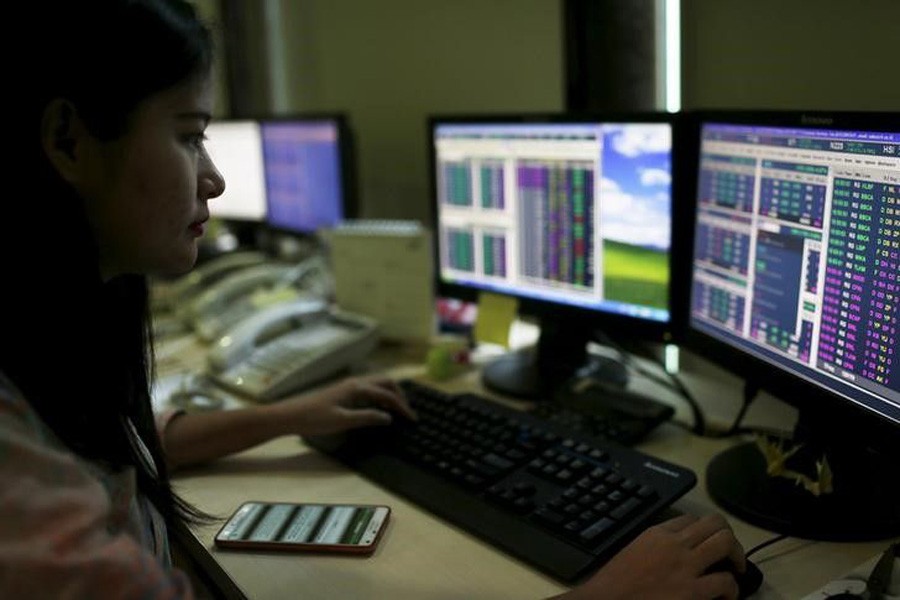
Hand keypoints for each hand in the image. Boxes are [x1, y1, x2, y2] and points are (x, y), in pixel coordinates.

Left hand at [267, 375, 415, 436]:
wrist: (290, 415)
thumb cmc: (314, 419)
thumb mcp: (343, 421)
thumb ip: (367, 417)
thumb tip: (389, 417)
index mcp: (357, 388)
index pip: (387, 394)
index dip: (402, 407)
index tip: (413, 419)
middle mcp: (355, 382)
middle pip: (385, 382)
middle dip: (400, 395)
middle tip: (408, 412)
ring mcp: (349, 386)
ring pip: (377, 384)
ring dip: (390, 394)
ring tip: (398, 410)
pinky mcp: (344, 392)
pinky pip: (369, 389)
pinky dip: (380, 396)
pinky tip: (379, 408)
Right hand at [552, 513, 745, 599]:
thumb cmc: (614, 582)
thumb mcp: (633, 552)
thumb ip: (654, 547)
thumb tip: (672, 554)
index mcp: (657, 533)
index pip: (689, 519)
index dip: (702, 531)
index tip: (703, 545)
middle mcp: (675, 543)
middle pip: (714, 522)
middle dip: (728, 535)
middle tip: (729, 553)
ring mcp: (686, 565)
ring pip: (725, 542)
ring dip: (737, 554)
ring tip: (736, 569)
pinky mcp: (693, 591)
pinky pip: (725, 581)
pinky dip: (732, 588)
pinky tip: (727, 596)